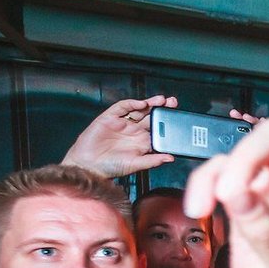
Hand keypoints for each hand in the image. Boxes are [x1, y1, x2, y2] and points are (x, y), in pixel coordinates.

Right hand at [62, 95, 177, 176]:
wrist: (88, 165)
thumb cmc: (111, 167)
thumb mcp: (135, 165)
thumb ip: (153, 160)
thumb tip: (171, 158)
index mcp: (143, 142)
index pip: (159, 130)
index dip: (168, 123)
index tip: (179, 119)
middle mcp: (134, 131)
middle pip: (152, 116)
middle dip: (163, 109)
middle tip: (173, 103)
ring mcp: (123, 123)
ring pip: (139, 110)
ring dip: (150, 104)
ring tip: (161, 100)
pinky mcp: (110, 118)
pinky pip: (123, 107)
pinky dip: (132, 104)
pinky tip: (141, 104)